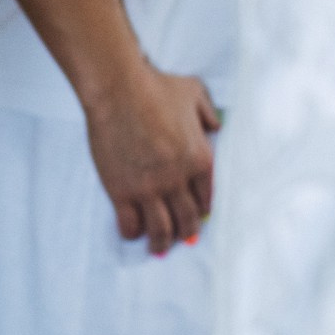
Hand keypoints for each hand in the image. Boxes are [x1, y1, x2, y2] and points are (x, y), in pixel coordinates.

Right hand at [85, 64, 219, 253]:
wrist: (118, 89)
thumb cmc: (155, 86)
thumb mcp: (193, 93)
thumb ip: (208, 112)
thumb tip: (216, 126)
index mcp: (200, 159)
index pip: (208, 198)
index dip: (203, 210)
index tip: (198, 216)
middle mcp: (178, 179)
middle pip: (188, 219)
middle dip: (186, 232)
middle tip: (182, 237)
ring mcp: (150, 188)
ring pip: (161, 229)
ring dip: (161, 242)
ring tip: (158, 247)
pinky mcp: (122, 191)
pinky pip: (130, 224)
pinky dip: (132, 232)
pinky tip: (132, 232)